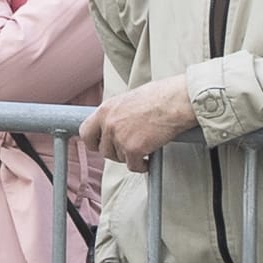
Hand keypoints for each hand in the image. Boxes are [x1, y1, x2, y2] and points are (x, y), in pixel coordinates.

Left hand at [80, 76, 197, 167]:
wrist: (177, 101)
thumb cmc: (161, 96)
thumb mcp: (129, 100)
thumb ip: (118, 114)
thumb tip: (117, 127)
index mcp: (105, 109)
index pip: (86, 132)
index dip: (94, 142)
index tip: (101, 145)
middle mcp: (109, 124)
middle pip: (104, 150)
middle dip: (117, 152)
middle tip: (130, 148)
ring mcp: (120, 137)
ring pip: (119, 158)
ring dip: (131, 157)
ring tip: (144, 148)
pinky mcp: (133, 149)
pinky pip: (134, 166)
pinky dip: (142, 166)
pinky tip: (149, 160)